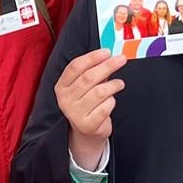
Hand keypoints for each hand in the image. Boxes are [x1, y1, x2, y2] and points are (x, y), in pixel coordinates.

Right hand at [56, 48, 125, 169]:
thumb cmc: (87, 103)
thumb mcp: (84, 87)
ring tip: (119, 84)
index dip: (92, 57)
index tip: (107, 52)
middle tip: (121, 60)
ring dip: (113, 85)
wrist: (86, 131)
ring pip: (99, 92)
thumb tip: (109, 55)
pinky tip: (112, 100)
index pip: (75, 67)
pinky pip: (105, 107)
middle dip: (108, 66)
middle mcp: (65, 100)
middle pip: (88, 78)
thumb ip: (93, 71)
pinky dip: (112, 101)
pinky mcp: (87, 125)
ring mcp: (75, 114)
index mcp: (62, 86)